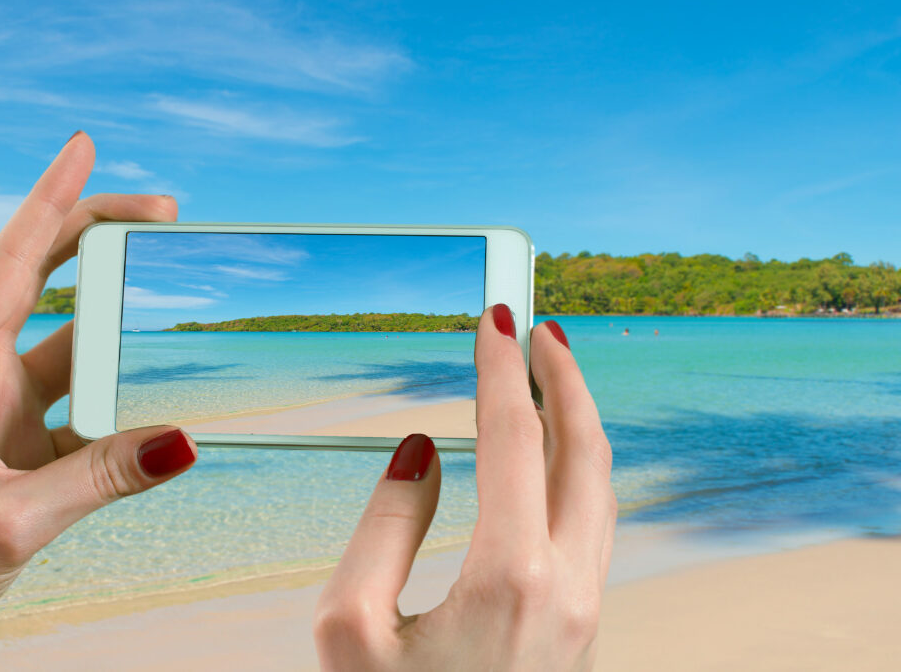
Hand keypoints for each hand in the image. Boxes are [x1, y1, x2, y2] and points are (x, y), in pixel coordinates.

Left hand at [0, 133, 197, 669]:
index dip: (51, 200)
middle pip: (45, 278)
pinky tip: (151, 411)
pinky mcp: (16, 440)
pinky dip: (118, 401)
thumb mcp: (7, 522)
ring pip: (71, 342)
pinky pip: (80, 402)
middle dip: (101, 238)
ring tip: (177, 307)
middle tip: (165, 215)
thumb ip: (99, 478)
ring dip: (120, 326)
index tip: (84, 148)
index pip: (12, 262)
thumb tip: (183, 441)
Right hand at [314, 307, 615, 669]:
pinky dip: (574, 468)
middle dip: (563, 377)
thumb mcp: (348, 627)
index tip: (491, 319)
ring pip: (598, 486)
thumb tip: (419, 449)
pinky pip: (591, 522)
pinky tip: (547, 457)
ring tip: (547, 377)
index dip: (497, 369)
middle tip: (536, 327)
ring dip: (575, 420)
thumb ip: (384, 524)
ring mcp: (585, 607)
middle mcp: (568, 585)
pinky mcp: (583, 624)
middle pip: (583, 449)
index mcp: (511, 576)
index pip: (510, 437)